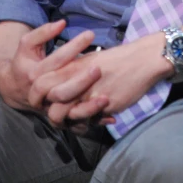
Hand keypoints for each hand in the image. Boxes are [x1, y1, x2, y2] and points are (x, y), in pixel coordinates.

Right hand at [0, 20, 110, 129]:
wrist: (15, 88)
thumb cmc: (26, 62)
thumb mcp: (28, 44)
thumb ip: (43, 32)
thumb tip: (63, 23)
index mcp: (34, 76)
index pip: (56, 61)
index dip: (73, 47)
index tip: (91, 34)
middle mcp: (41, 97)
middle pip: (62, 92)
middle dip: (81, 81)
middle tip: (99, 67)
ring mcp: (50, 110)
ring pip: (69, 114)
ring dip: (88, 108)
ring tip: (107, 98)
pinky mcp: (60, 120)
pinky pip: (77, 125)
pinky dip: (94, 122)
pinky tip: (111, 116)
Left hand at [46, 31, 171, 119]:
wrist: (143, 59)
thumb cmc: (119, 60)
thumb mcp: (92, 60)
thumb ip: (75, 73)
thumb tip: (63, 88)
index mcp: (71, 66)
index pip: (40, 83)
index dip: (38, 96)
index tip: (46, 103)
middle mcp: (75, 78)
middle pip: (47, 100)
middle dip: (50, 112)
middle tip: (62, 117)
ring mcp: (88, 91)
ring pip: (62, 113)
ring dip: (69, 120)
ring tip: (83, 120)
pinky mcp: (102, 103)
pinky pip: (86, 120)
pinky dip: (89, 123)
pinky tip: (101, 119)